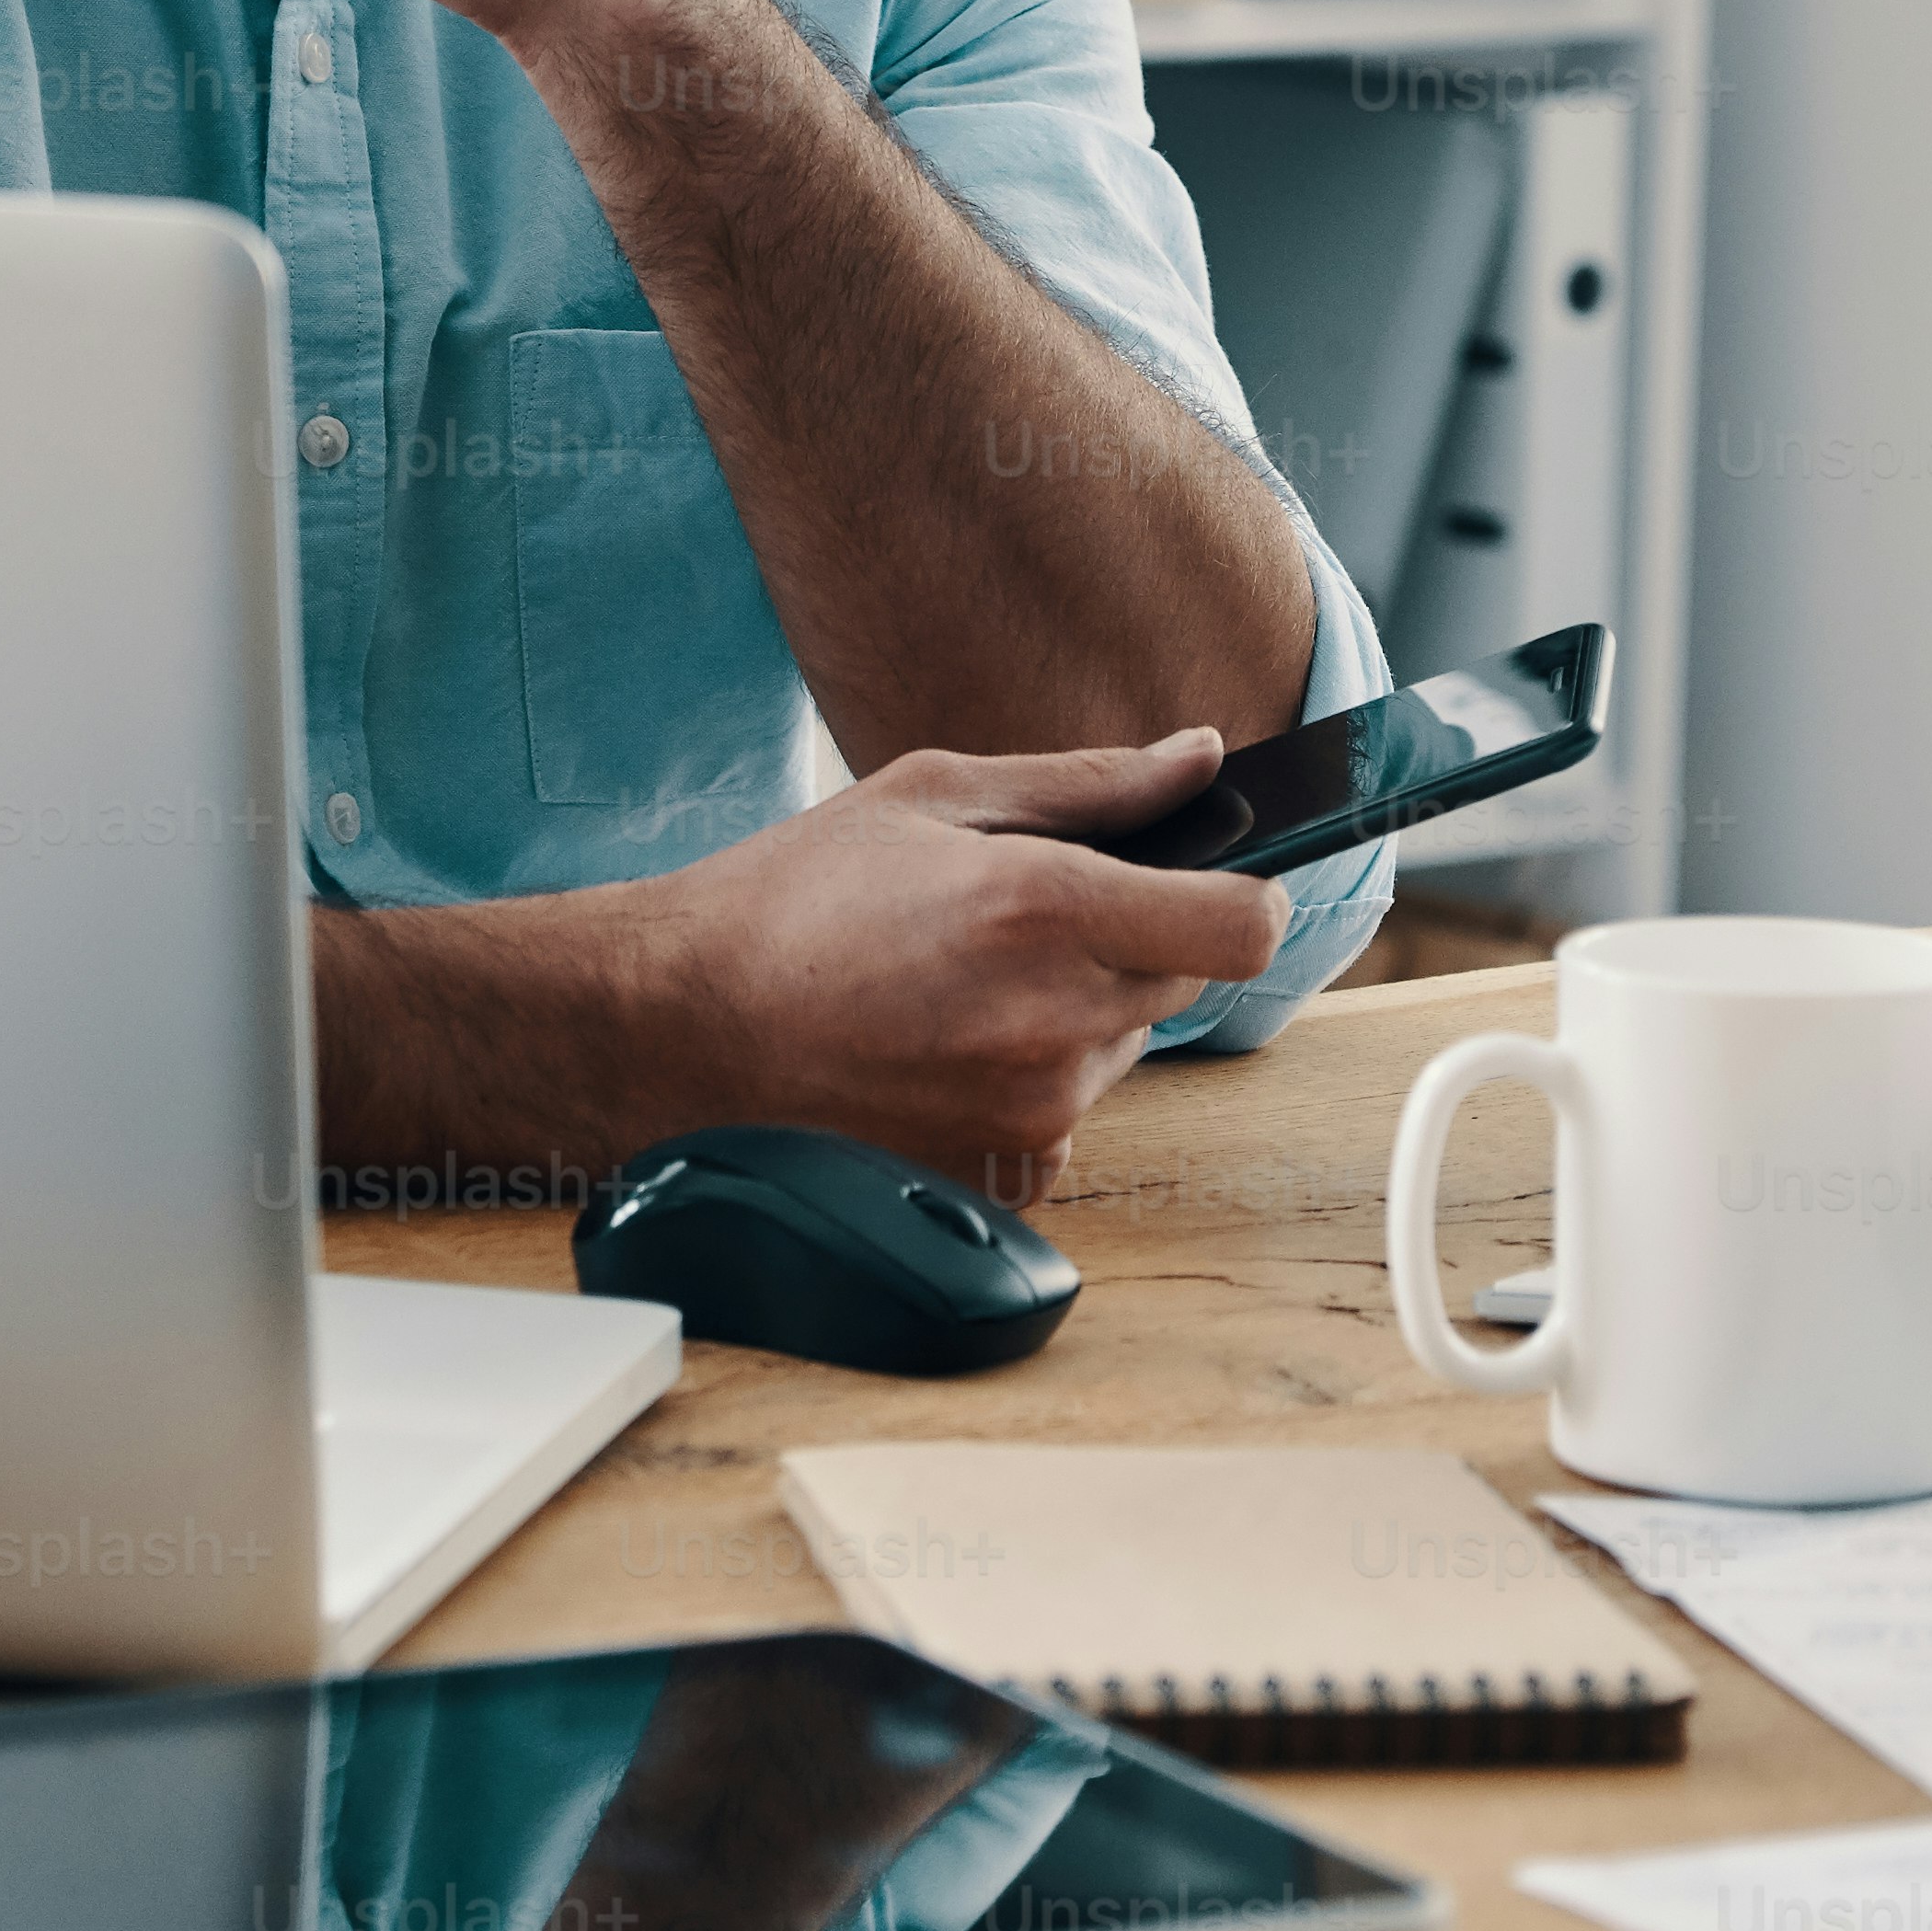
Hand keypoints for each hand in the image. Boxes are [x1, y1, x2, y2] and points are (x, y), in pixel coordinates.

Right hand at [627, 730, 1292, 1201]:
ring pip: (1121, 1045)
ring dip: (1074, 1011)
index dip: (1250, 898)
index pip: (1242, 926)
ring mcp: (1030, 1109)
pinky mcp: (1003, 1171)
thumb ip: (1088, 783)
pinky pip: (1068, 1114)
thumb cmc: (792, 898)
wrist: (681, 1024)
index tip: (1222, 884)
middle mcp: (1052, 1017)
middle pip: (1181, 979)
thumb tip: (1199, 759)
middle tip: (1020, 920)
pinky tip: (942, 1047)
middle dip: (1130, 942)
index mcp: (1044, 907)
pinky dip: (1030, 1081)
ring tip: (957, 981)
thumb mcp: (935, 795)